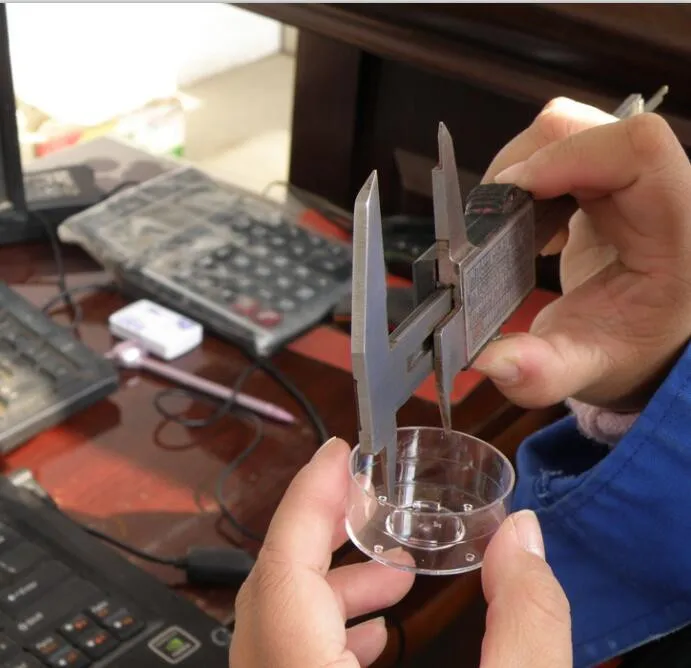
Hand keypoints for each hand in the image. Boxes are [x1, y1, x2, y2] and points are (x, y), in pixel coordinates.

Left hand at [229, 437, 571, 666]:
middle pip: (271, 591)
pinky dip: (325, 631)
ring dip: (330, 586)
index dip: (306, 500)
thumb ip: (527, 623)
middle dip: (321, 533)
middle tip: (366, 500)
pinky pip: (286, 660)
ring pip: (275, 627)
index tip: (335, 454)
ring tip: (394, 570)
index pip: (282, 571)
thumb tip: (523, 537)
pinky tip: (378, 633)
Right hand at [472, 98, 690, 410]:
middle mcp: (662, 188)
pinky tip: (529, 220)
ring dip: (522, 168)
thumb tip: (489, 360)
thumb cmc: (632, 349)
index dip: (566, 156)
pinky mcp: (607, 178)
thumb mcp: (590, 369)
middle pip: (587, 128)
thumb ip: (543, 372)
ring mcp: (633, 178)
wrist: (649, 337)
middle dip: (526, 164)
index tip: (513, 194)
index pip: (637, 148)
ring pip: (568, 129)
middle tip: (496, 218)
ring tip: (510, 222)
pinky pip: (560, 147)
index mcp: (678, 228)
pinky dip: (528, 174)